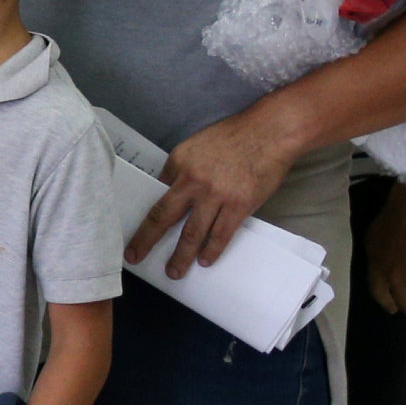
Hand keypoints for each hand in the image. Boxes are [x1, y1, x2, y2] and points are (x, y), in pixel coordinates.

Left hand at [131, 105, 302, 277]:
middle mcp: (193, 181)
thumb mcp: (197, 144)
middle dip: (147, 240)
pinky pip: (222, 234)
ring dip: (182, 255)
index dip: (147, 210)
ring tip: (174, 271)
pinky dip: (212, 250)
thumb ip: (182, 168)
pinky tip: (205, 261)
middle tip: (135, 256)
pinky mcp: (239, 205)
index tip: (137, 226)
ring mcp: (216, 195)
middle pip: (164, 216)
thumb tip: (170, 189)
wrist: (270, 133)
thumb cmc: (235, 136)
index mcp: (179, 163)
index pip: (156, 192)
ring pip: (193, 232)